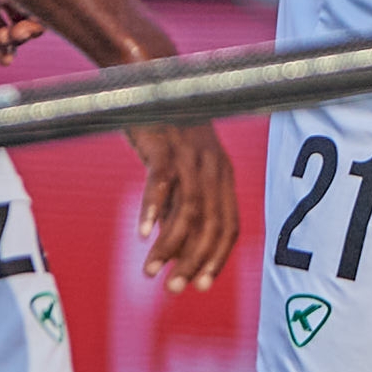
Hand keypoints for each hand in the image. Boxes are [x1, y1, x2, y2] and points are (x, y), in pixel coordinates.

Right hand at [125, 120, 236, 291]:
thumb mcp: (181, 169)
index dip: (218, 258)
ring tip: (151, 272)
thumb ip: (179, 205)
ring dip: (170, 247)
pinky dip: (153, 210)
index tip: (202, 285)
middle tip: (174, 289)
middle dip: (194, 262)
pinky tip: (142, 234)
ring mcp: (190, 155)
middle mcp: (213, 167)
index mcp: (223, 175)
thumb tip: (169, 246)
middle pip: (211, 225)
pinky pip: (162, 183)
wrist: (151, 82)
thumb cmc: (165, 131)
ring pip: (188, 211)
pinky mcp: (164, 145)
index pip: (229, 226)